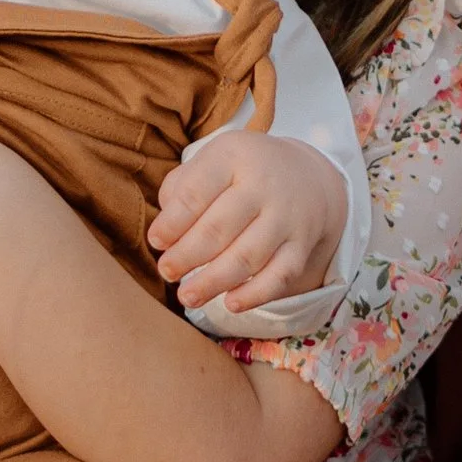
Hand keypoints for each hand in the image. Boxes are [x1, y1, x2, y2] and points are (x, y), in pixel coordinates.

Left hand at [150, 131, 346, 316]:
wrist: (306, 175)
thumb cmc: (241, 173)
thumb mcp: (212, 161)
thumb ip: (180, 189)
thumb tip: (165, 234)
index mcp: (233, 157)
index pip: (196, 193)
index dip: (172, 223)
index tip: (156, 241)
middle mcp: (263, 184)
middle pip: (219, 227)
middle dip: (187, 255)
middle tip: (166, 271)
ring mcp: (286, 216)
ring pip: (247, 256)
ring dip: (213, 281)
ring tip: (187, 296)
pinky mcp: (301, 245)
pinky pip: (279, 276)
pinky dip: (255, 295)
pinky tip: (230, 304)